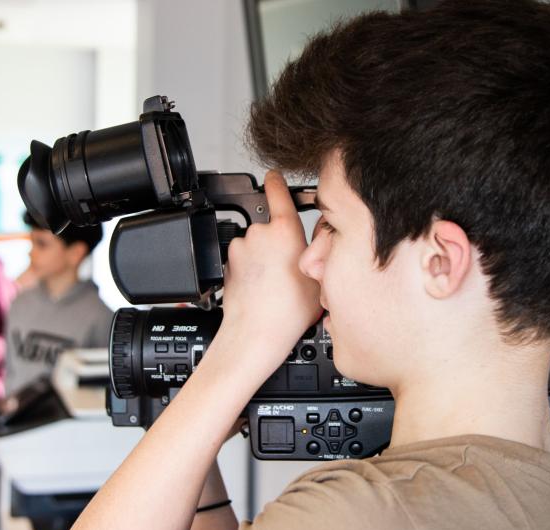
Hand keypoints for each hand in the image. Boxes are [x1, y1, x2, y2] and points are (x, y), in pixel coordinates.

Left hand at [219, 171, 321, 367]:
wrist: (255, 334)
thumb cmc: (287, 312)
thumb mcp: (321, 278)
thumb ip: (321, 251)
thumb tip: (320, 241)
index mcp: (285, 231)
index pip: (278, 192)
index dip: (276, 182)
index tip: (274, 175)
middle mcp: (259, 234)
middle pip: (271, 227)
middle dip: (279, 241)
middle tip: (290, 269)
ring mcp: (240, 248)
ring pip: (255, 245)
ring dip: (263, 257)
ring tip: (275, 283)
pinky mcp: (228, 263)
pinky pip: (243, 259)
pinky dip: (250, 269)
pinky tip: (261, 288)